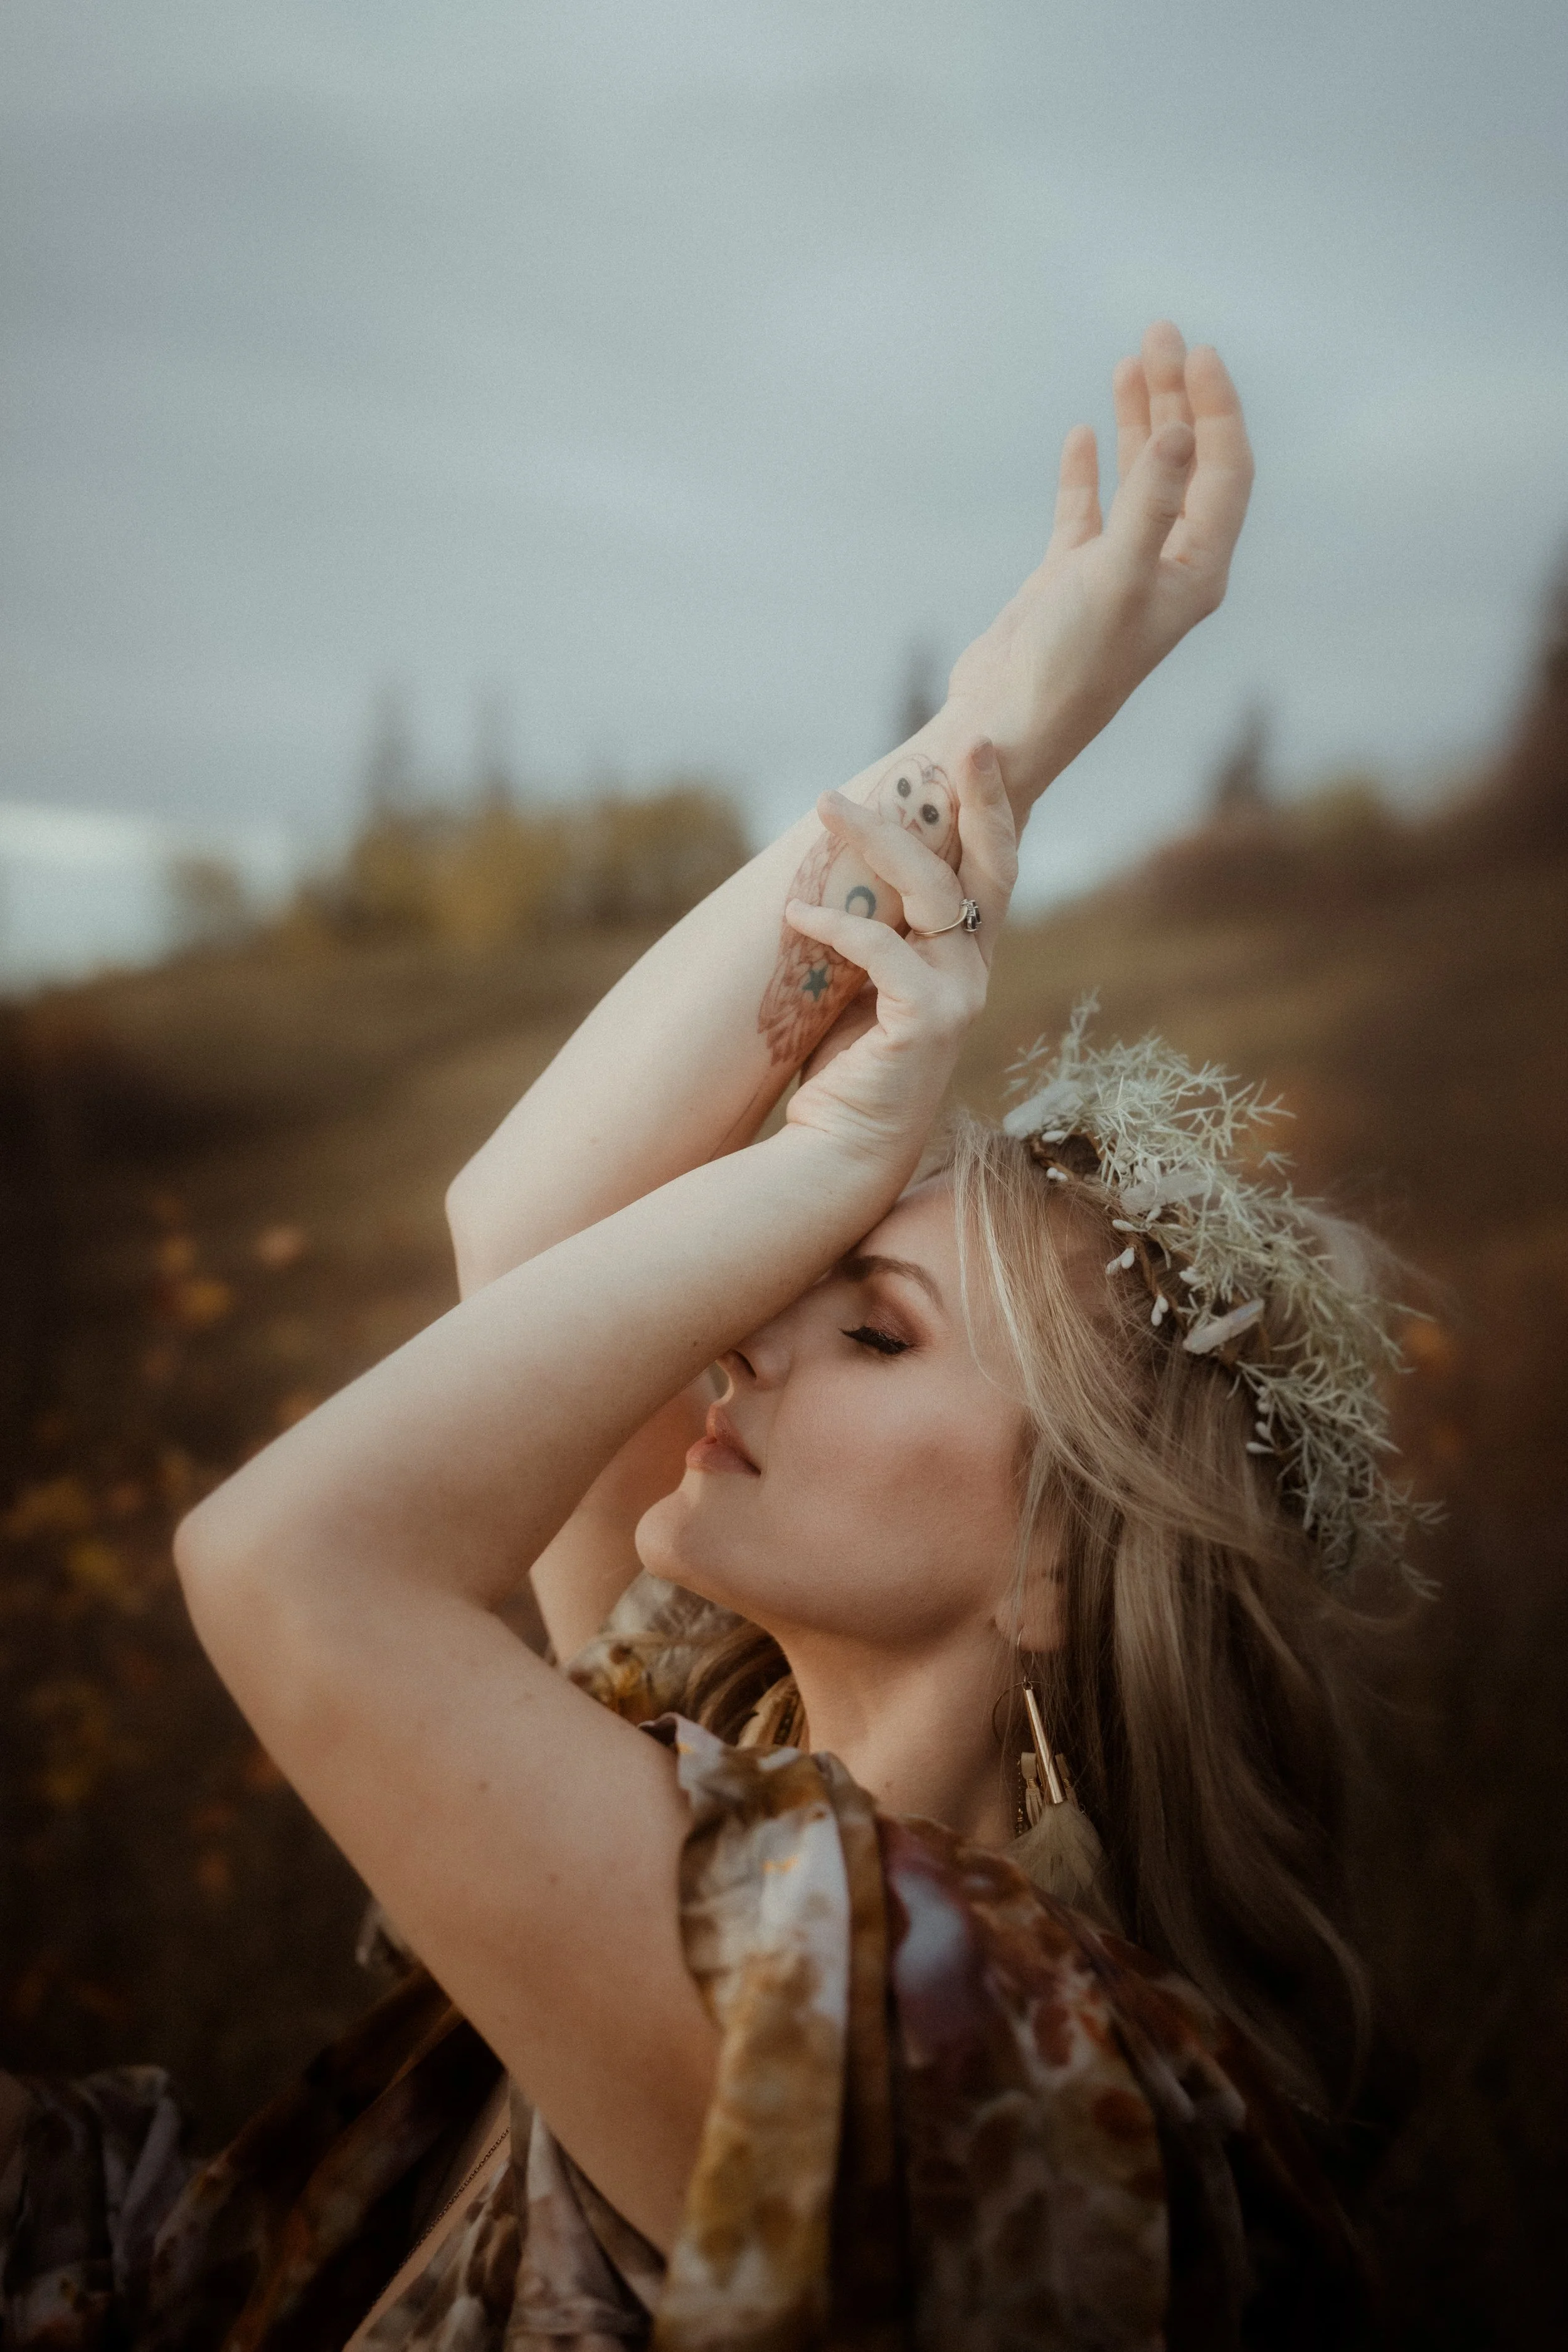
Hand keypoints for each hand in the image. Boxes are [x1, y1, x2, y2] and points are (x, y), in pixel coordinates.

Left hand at [782, 739, 1017, 1170]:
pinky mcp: (928, 1022)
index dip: (993, 808)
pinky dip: (838, 927)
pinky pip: (884, 950)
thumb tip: (847, 862)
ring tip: (828, 804)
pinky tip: (796, 917)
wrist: (839, 1149)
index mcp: (964, 958)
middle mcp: (975, 971)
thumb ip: (879, 930)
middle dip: (981, 798)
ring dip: (879, 839)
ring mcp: (959, 997)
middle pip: (990, 866)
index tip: (976, 749)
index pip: (990, 869)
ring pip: (930, 892)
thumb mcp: (865, 984)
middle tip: (965, 739)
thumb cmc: (847, 1068)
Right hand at [946, 321, 1252, 808]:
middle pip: (1186, 465)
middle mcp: (1164, 570)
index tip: (1197, 353)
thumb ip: (1150, 502)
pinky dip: (1088, 470)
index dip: (1217, 411)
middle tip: (1159, 333)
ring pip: (1140, 479)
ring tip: (1129, 360)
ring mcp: (1115, 572)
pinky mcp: (1068, 580)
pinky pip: (1087, 511)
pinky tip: (1082, 435)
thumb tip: (1184, 431)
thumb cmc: (1069, 666)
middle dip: (1177, 397)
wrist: (1006, 727)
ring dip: (1139, 420)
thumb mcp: (1116, 577)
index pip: (1225, 474)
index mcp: (1194, 574)